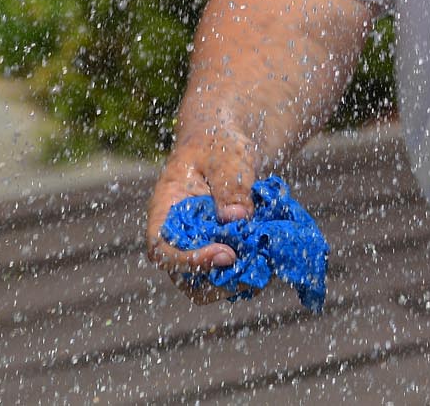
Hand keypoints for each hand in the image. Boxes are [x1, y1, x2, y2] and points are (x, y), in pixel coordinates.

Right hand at [145, 127, 257, 303]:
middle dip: (218, 281)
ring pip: (207, 285)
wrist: (227, 146)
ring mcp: (196, 247)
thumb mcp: (227, 156)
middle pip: (184, 279)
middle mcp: (176, 236)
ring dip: (235, 282)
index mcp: (165, 210)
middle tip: (253, 269)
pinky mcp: (218, 251)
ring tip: (265, 262)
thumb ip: (231, 183)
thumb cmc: (219, 144)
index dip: (190, 261)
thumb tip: (237, 217)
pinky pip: (227, 275)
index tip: (227, 255)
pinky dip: (247, 272)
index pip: (162, 249)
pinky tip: (268, 256)